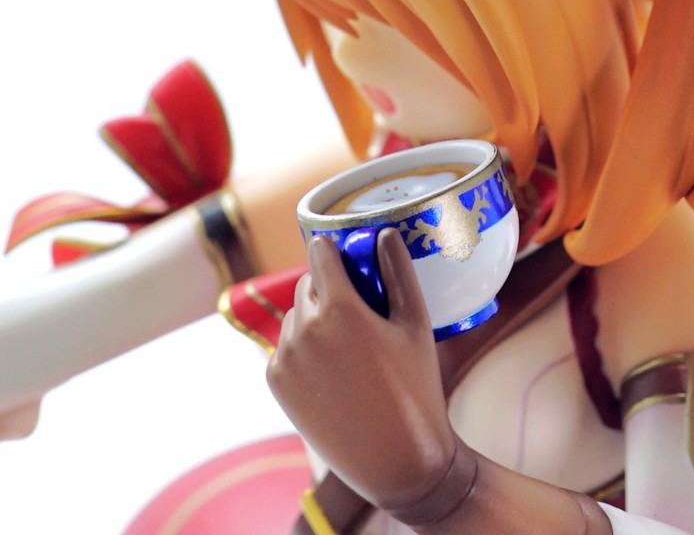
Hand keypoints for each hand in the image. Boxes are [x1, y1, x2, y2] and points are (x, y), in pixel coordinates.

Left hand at [266, 230, 457, 511]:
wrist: (394, 460)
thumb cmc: (415, 390)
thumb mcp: (417, 326)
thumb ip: (399, 273)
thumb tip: (385, 233)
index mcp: (339, 309)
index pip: (320, 254)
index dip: (331, 249)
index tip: (341, 251)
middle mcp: (304, 329)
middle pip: (308, 286)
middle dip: (328, 288)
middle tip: (359, 310)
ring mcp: (285, 358)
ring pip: (296, 317)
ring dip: (315, 320)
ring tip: (349, 348)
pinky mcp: (276, 382)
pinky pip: (286, 348)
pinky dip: (304, 350)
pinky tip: (334, 371)